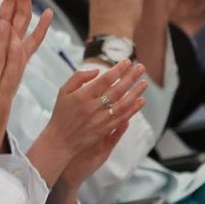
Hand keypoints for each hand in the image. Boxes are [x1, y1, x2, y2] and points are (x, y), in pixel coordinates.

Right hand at [37, 60, 148, 184]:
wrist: (60, 141)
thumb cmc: (61, 114)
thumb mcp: (63, 91)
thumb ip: (78, 77)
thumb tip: (97, 71)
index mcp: (82, 96)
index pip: (105, 80)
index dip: (118, 70)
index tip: (127, 61)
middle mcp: (92, 107)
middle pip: (117, 90)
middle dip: (131, 77)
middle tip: (141, 67)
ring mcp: (100, 120)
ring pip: (123, 104)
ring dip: (135, 92)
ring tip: (144, 82)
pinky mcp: (105, 130)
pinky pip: (122, 117)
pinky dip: (133, 109)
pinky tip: (141, 101)